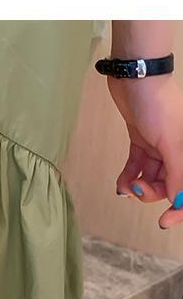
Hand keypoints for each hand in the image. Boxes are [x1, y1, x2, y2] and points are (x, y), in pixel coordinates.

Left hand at [108, 70, 182, 229]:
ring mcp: (157, 145)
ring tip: (125, 188)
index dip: (178, 209)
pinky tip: (121, 184)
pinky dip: (128, 176)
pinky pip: (136, 166)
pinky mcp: (140, 139)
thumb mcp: (171, 143)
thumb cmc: (158, 104)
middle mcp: (176, 150)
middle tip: (137, 191)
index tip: (164, 222)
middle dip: (152, 193)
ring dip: (137, 186)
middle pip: (168, 184)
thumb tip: (178, 202)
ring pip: (151, 177)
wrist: (135, 76)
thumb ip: (177, 174)